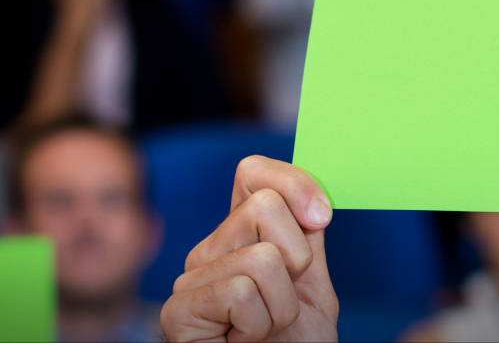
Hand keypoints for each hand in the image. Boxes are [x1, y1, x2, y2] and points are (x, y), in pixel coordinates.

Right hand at [162, 157, 337, 341]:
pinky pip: (240, 290)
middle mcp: (208, 251)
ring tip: (265, 330)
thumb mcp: (312, 285)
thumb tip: (313, 196)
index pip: (253, 173)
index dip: (294, 182)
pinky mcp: (178, 312)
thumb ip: (307, 237)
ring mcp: (190, 280)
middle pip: (265, 206)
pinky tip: (245, 341)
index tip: (321, 218)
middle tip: (283, 303)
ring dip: (282, 304)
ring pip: (262, 256)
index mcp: (240, 238)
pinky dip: (260, 324)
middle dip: (297, 260)